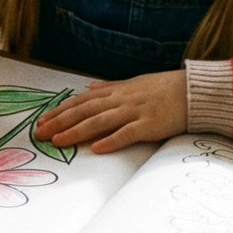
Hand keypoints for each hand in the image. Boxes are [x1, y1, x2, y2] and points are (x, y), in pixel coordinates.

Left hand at [33, 69, 187, 152]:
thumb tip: (90, 86)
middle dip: (59, 122)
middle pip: (84, 111)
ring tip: (58, 141)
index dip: (60, 111)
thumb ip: (110, 87)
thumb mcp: (133, 83)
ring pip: (99, 122)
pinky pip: (126, 133)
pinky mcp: (149, 125)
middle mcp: (121, 100)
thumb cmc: (163, 88)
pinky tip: (96, 149)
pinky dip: (110, 141)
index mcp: (115, 91)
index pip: (81, 101)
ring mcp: (134, 112)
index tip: (42, 121)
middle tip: (39, 134)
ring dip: (76, 131)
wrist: (193, 91)